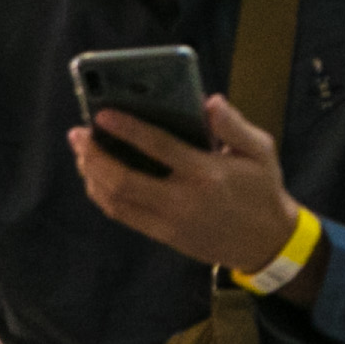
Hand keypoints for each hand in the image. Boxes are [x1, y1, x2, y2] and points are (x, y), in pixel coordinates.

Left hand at [75, 95, 311, 277]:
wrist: (267, 242)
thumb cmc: (262, 189)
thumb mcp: (261, 151)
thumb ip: (234, 124)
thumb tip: (208, 101)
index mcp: (207, 173)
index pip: (159, 147)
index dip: (127, 129)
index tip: (102, 114)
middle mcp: (184, 199)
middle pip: (123, 179)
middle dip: (93, 156)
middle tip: (78, 135)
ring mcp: (170, 221)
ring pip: (116, 200)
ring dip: (91, 175)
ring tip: (81, 153)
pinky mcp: (164, 235)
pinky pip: (122, 215)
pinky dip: (102, 195)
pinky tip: (95, 177)